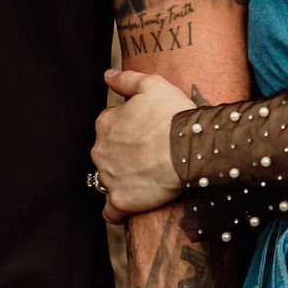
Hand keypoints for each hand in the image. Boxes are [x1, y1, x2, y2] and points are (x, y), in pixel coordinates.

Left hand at [94, 68, 192, 214]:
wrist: (187, 148)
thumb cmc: (172, 115)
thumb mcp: (152, 85)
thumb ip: (126, 79)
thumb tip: (107, 76)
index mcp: (105, 123)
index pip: (110, 126)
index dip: (129, 129)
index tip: (146, 132)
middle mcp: (100, 150)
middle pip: (107, 153)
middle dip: (124, 155)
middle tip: (149, 155)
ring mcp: (109, 177)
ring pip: (110, 180)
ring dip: (124, 179)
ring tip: (148, 178)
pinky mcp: (120, 201)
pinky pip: (111, 211)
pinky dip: (117, 210)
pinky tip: (130, 205)